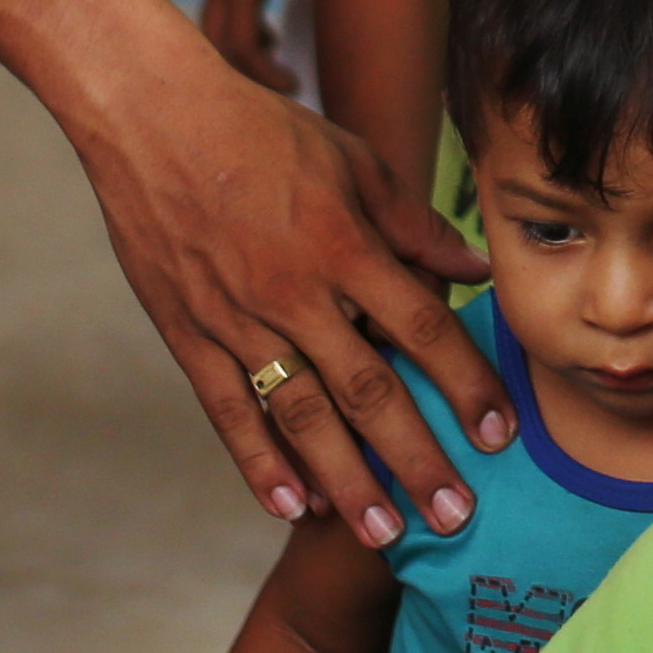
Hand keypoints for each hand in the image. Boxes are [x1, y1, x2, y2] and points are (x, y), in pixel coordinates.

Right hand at [69, 24, 503, 547]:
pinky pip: (229, 411)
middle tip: (456, 515)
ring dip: (347, 479)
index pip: (421, 329)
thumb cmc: (262, 131)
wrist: (152, 118)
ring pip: (301, 415)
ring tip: (385, 534)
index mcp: (344, 244)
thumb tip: (476, 270)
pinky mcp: (188, 334)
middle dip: (417, 457)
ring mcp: (237, 319)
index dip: (465, 385)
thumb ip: (415, 225)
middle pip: (368, 389)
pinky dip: (259, 462)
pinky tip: (292, 506)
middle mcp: (295, 291)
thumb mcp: (354, 162)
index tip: (500, 434)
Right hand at [200, 0, 326, 96]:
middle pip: (217, 45)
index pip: (241, 47)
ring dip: (241, 53)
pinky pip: (226, 8)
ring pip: (217, 28)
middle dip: (244, 75)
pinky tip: (271, 36)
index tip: (297, 88)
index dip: (266, 76)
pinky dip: (243, 30)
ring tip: (276, 72)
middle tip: (280, 97)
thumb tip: (344, 42)